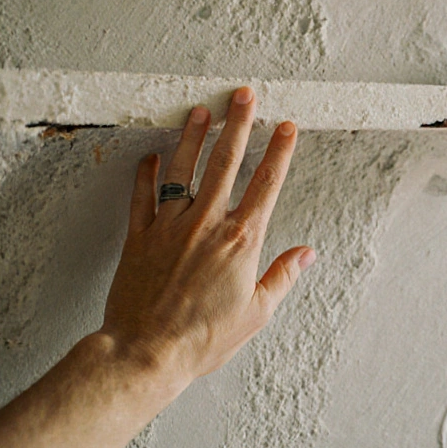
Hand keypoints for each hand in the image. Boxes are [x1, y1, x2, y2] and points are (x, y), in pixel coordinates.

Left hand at [98, 87, 313, 392]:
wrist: (146, 352)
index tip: (287, 126)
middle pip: (226, 162)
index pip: (267, 184)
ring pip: (183, 168)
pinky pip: (142, 196)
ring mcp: (170, 226)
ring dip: (194, 136)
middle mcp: (207, 223)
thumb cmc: (203, 339)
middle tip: (244, 95)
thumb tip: (306, 254)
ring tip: (201, 111)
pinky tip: (152, 156)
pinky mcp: (139, 237)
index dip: (279, 152)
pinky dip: (147, 174)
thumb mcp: (256, 313)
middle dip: (239, 124)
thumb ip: (282, 277)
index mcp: (241, 240)